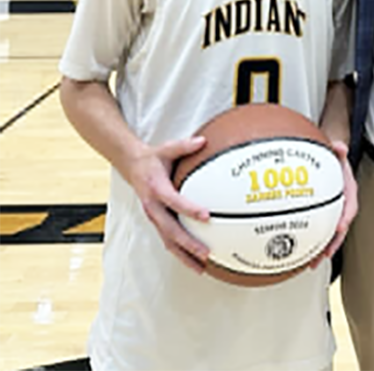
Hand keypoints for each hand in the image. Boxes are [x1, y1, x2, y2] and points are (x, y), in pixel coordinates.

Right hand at [127, 136, 210, 272]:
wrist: (131, 166)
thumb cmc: (153, 158)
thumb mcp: (167, 149)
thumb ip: (185, 146)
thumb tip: (203, 141)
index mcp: (156, 188)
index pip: (174, 201)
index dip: (189, 209)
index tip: (206, 216)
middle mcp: (153, 207)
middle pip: (170, 230)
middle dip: (188, 243)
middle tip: (206, 252)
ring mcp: (154, 217)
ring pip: (168, 241)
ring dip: (184, 255)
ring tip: (202, 268)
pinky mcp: (156, 222)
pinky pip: (168, 241)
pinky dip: (180, 253)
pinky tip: (195, 262)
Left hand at [311, 140, 357, 265]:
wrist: (331, 160)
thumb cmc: (333, 158)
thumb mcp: (337, 153)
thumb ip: (338, 150)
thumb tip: (339, 146)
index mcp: (349, 192)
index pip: (351, 208)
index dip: (345, 219)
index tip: (339, 228)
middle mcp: (342, 206)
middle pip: (340, 229)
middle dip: (332, 244)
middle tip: (323, 256)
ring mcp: (332, 213)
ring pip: (329, 235)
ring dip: (322, 250)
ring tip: (311, 264)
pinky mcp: (322, 217)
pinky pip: (318, 231)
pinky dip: (311, 242)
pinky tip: (299, 252)